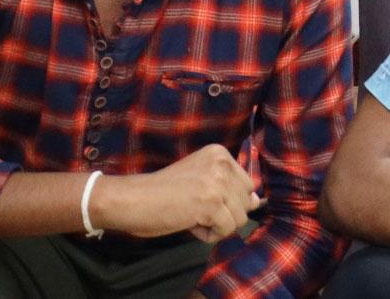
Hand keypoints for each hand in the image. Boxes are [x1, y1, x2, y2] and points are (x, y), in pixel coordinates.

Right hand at [100, 145, 261, 243]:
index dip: (227, 201)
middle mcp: (222, 163)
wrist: (132, 199)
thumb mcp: (200, 180)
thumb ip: (228, 187)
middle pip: (245, 202)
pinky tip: (190, 224)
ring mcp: (218, 182)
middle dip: (224, 214)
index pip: (246, 184)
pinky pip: (227, 230)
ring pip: (239, 218)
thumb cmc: (162, 193)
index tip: (200, 199)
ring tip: (192, 216)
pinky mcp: (211, 203)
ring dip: (217, 225)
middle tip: (195, 210)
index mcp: (220, 153)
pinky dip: (209, 235)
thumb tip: (256, 202)